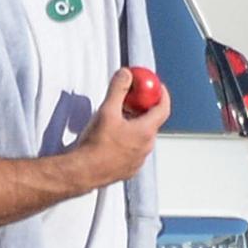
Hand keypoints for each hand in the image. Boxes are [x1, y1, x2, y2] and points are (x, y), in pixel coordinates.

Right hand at [75, 68, 170, 186]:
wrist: (83, 172)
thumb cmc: (96, 146)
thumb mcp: (107, 111)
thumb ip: (118, 89)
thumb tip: (126, 75)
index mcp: (145, 132)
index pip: (163, 108)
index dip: (161, 94)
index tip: (157, 86)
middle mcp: (146, 147)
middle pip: (152, 121)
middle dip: (144, 108)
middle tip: (132, 99)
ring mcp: (138, 159)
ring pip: (142, 136)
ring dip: (134, 124)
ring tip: (118, 118)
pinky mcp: (129, 168)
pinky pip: (133, 149)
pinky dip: (127, 139)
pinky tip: (112, 136)